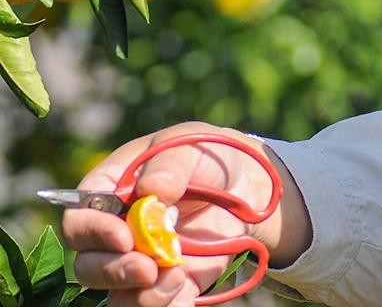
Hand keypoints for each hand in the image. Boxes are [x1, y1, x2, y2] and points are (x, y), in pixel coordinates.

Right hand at [61, 122, 309, 306]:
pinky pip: (152, 306)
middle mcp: (117, 230)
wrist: (245, 183)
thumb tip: (152, 190)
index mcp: (112, 190)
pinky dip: (164, 306)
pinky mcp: (167, 283)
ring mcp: (139, 259)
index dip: (93, 231)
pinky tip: (182, 292)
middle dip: (114, 271)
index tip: (123, 236)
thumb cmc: (207, 156)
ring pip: (116, 294)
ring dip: (139, 294)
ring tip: (175, 277)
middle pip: (89, 264)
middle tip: (147, 268)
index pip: (80, 216)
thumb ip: (170, 165)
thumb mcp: (192, 146)